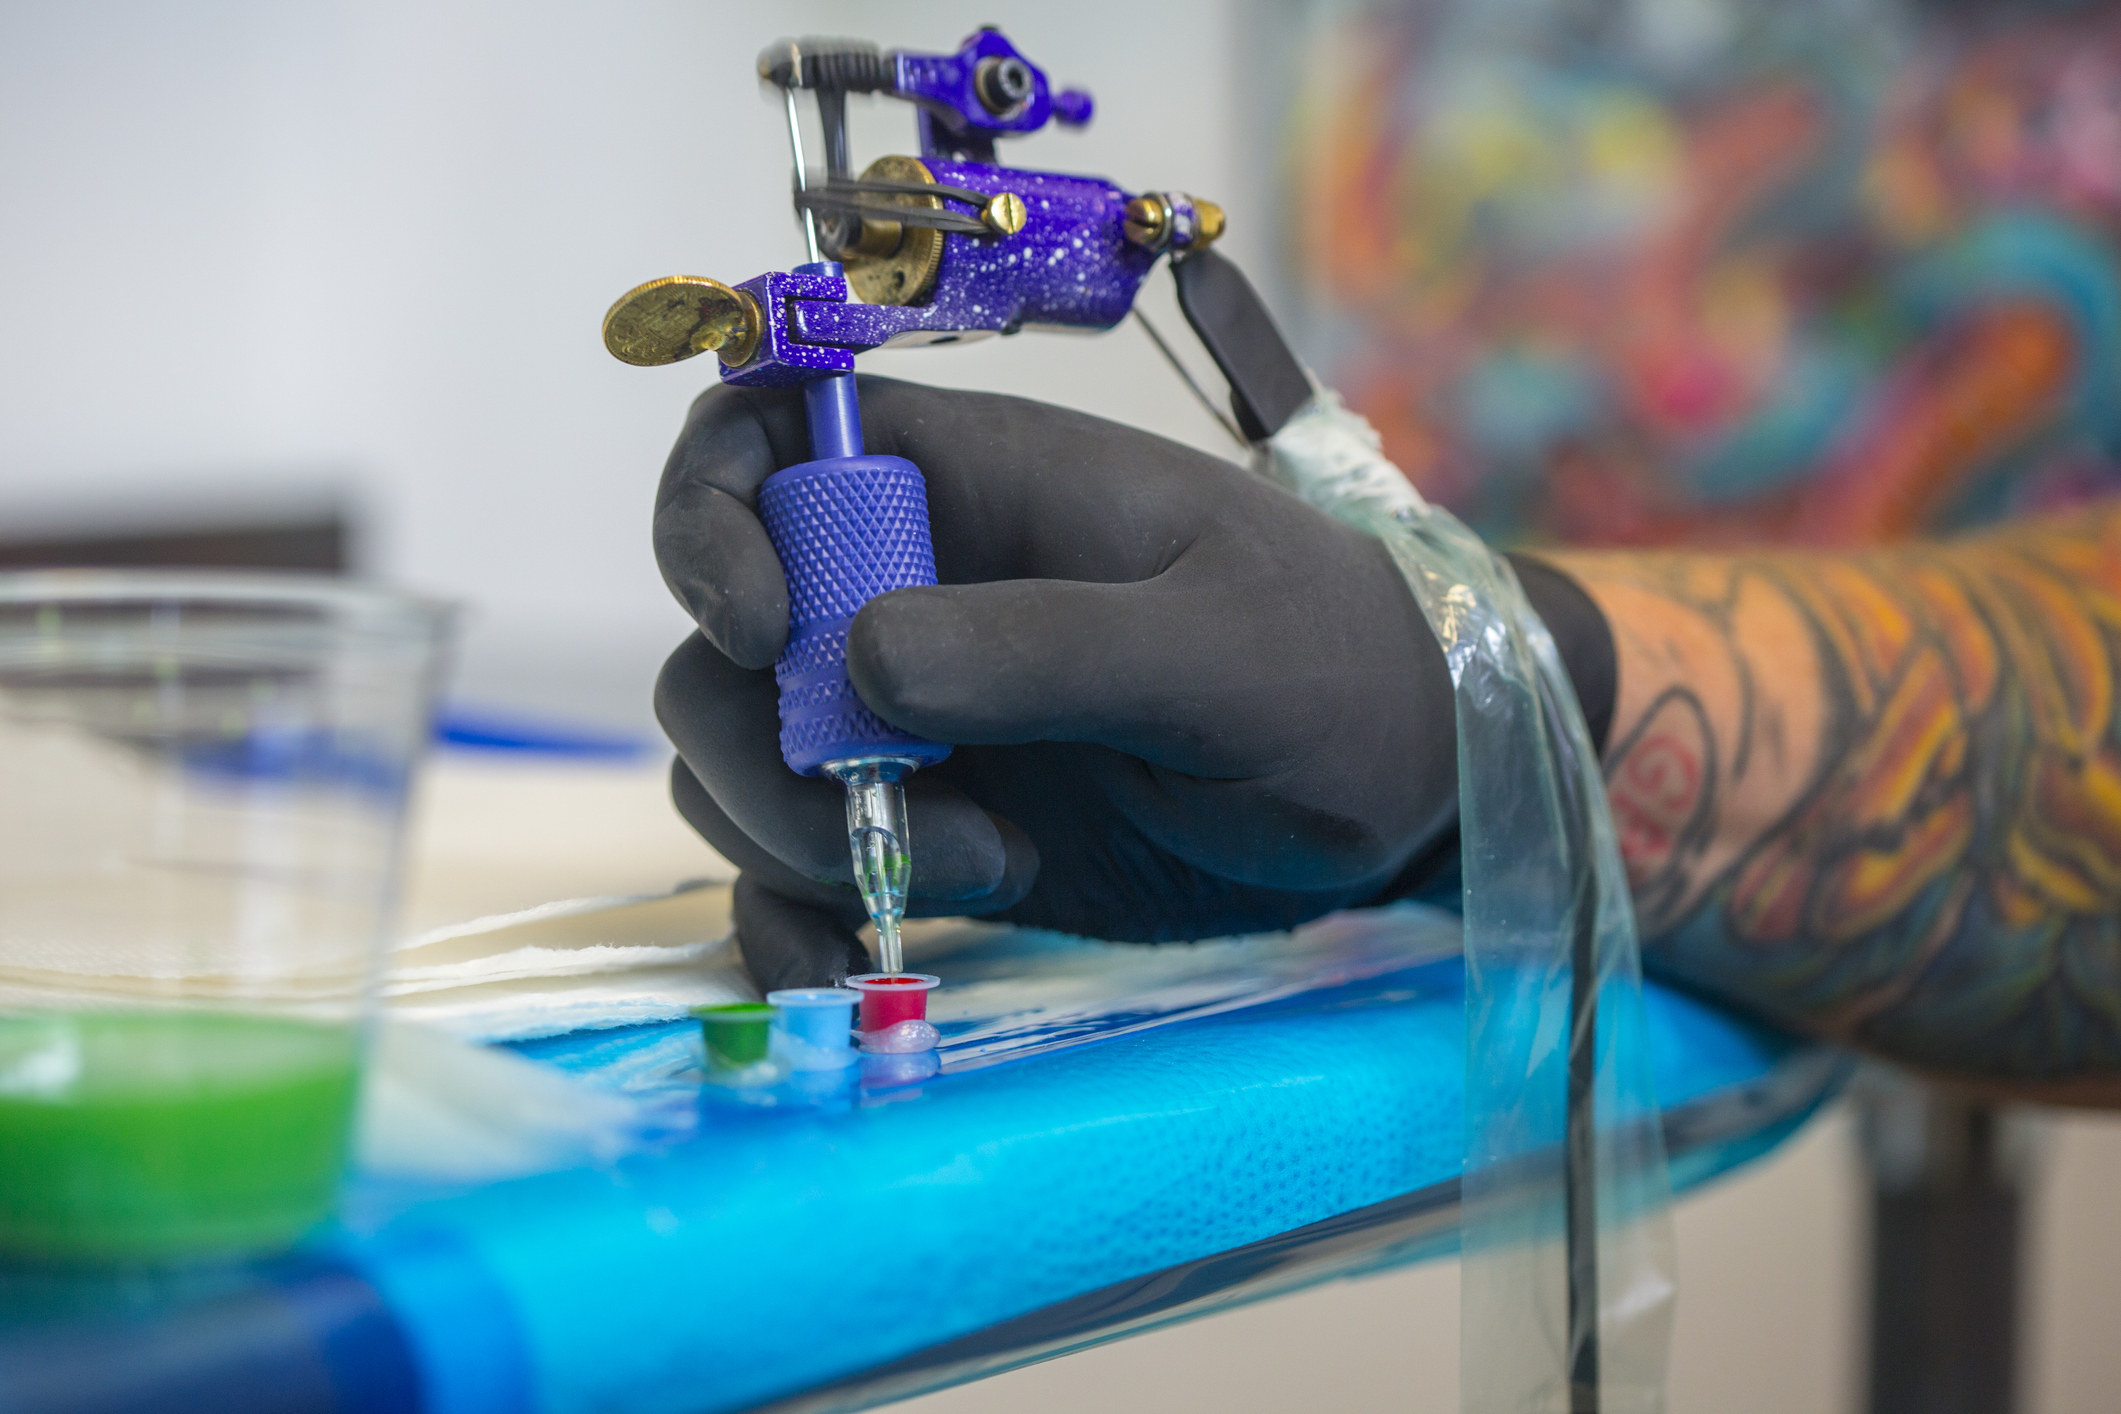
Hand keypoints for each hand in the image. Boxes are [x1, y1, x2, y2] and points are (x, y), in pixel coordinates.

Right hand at [653, 376, 1457, 989]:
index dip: (710, 517)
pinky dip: (789, 924)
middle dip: (766, 744)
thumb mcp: (1222, 648)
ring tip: (990, 868)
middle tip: (902, 809)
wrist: (1403, 791)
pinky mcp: (936, 827)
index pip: (765, 440)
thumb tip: (859, 660)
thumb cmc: (1339, 669)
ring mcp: (918, 719)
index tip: (761, 631)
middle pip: (724, 643)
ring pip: (745, 766)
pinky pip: (796, 874)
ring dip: (805, 841)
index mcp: (976, 487)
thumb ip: (1052, 644)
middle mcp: (916, 593)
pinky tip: (853, 968)